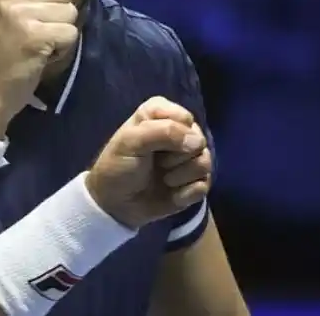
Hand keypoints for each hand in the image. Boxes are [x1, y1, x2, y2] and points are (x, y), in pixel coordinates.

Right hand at [0, 0, 77, 137]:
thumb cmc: (0, 52)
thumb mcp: (5, 9)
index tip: (29, 19)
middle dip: (58, 15)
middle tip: (36, 34)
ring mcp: (19, 12)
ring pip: (70, 12)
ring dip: (60, 32)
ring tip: (37, 45)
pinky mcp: (34, 35)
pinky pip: (71, 33)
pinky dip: (63, 49)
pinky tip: (41, 56)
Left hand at [85, 96, 210, 227]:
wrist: (115, 205)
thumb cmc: (118, 167)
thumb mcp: (131, 142)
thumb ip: (164, 132)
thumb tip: (198, 141)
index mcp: (160, 115)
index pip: (184, 117)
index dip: (172, 133)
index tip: (150, 143)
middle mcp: (179, 133)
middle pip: (199, 140)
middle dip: (177, 156)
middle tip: (157, 163)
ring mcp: (188, 159)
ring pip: (205, 162)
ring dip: (181, 175)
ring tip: (164, 179)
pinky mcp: (194, 183)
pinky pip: (204, 185)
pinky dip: (186, 193)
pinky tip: (172, 194)